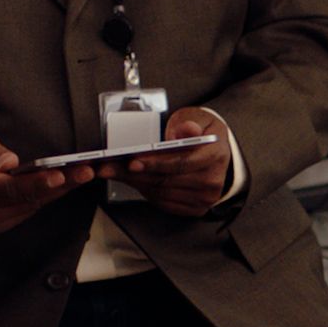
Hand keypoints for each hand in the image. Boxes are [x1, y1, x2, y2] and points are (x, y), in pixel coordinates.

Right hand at [0, 124, 93, 233]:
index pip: (7, 187)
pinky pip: (32, 208)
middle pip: (27, 198)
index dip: (36, 183)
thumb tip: (9, 162)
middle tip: (87, 170)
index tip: (59, 175)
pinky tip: (70, 182)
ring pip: (34, 205)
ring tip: (86, 173)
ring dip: (62, 189)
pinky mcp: (1, 221)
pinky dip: (51, 194)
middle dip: (62, 184)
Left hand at [111, 108, 232, 216]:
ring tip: (113, 171)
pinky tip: (131, 180)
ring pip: (160, 192)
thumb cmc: (204, 134)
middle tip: (108, 167)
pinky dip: (144, 191)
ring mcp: (204, 198)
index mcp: (215, 156)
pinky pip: (163, 202)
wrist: (219, 153)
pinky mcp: (195, 208)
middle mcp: (212, 181)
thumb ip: (190, 122)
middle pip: (165, 180)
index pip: (180, 163)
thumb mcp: (200, 118)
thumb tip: (185, 130)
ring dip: (133, 183)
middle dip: (132, 174)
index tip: (131, 161)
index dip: (154, 163)